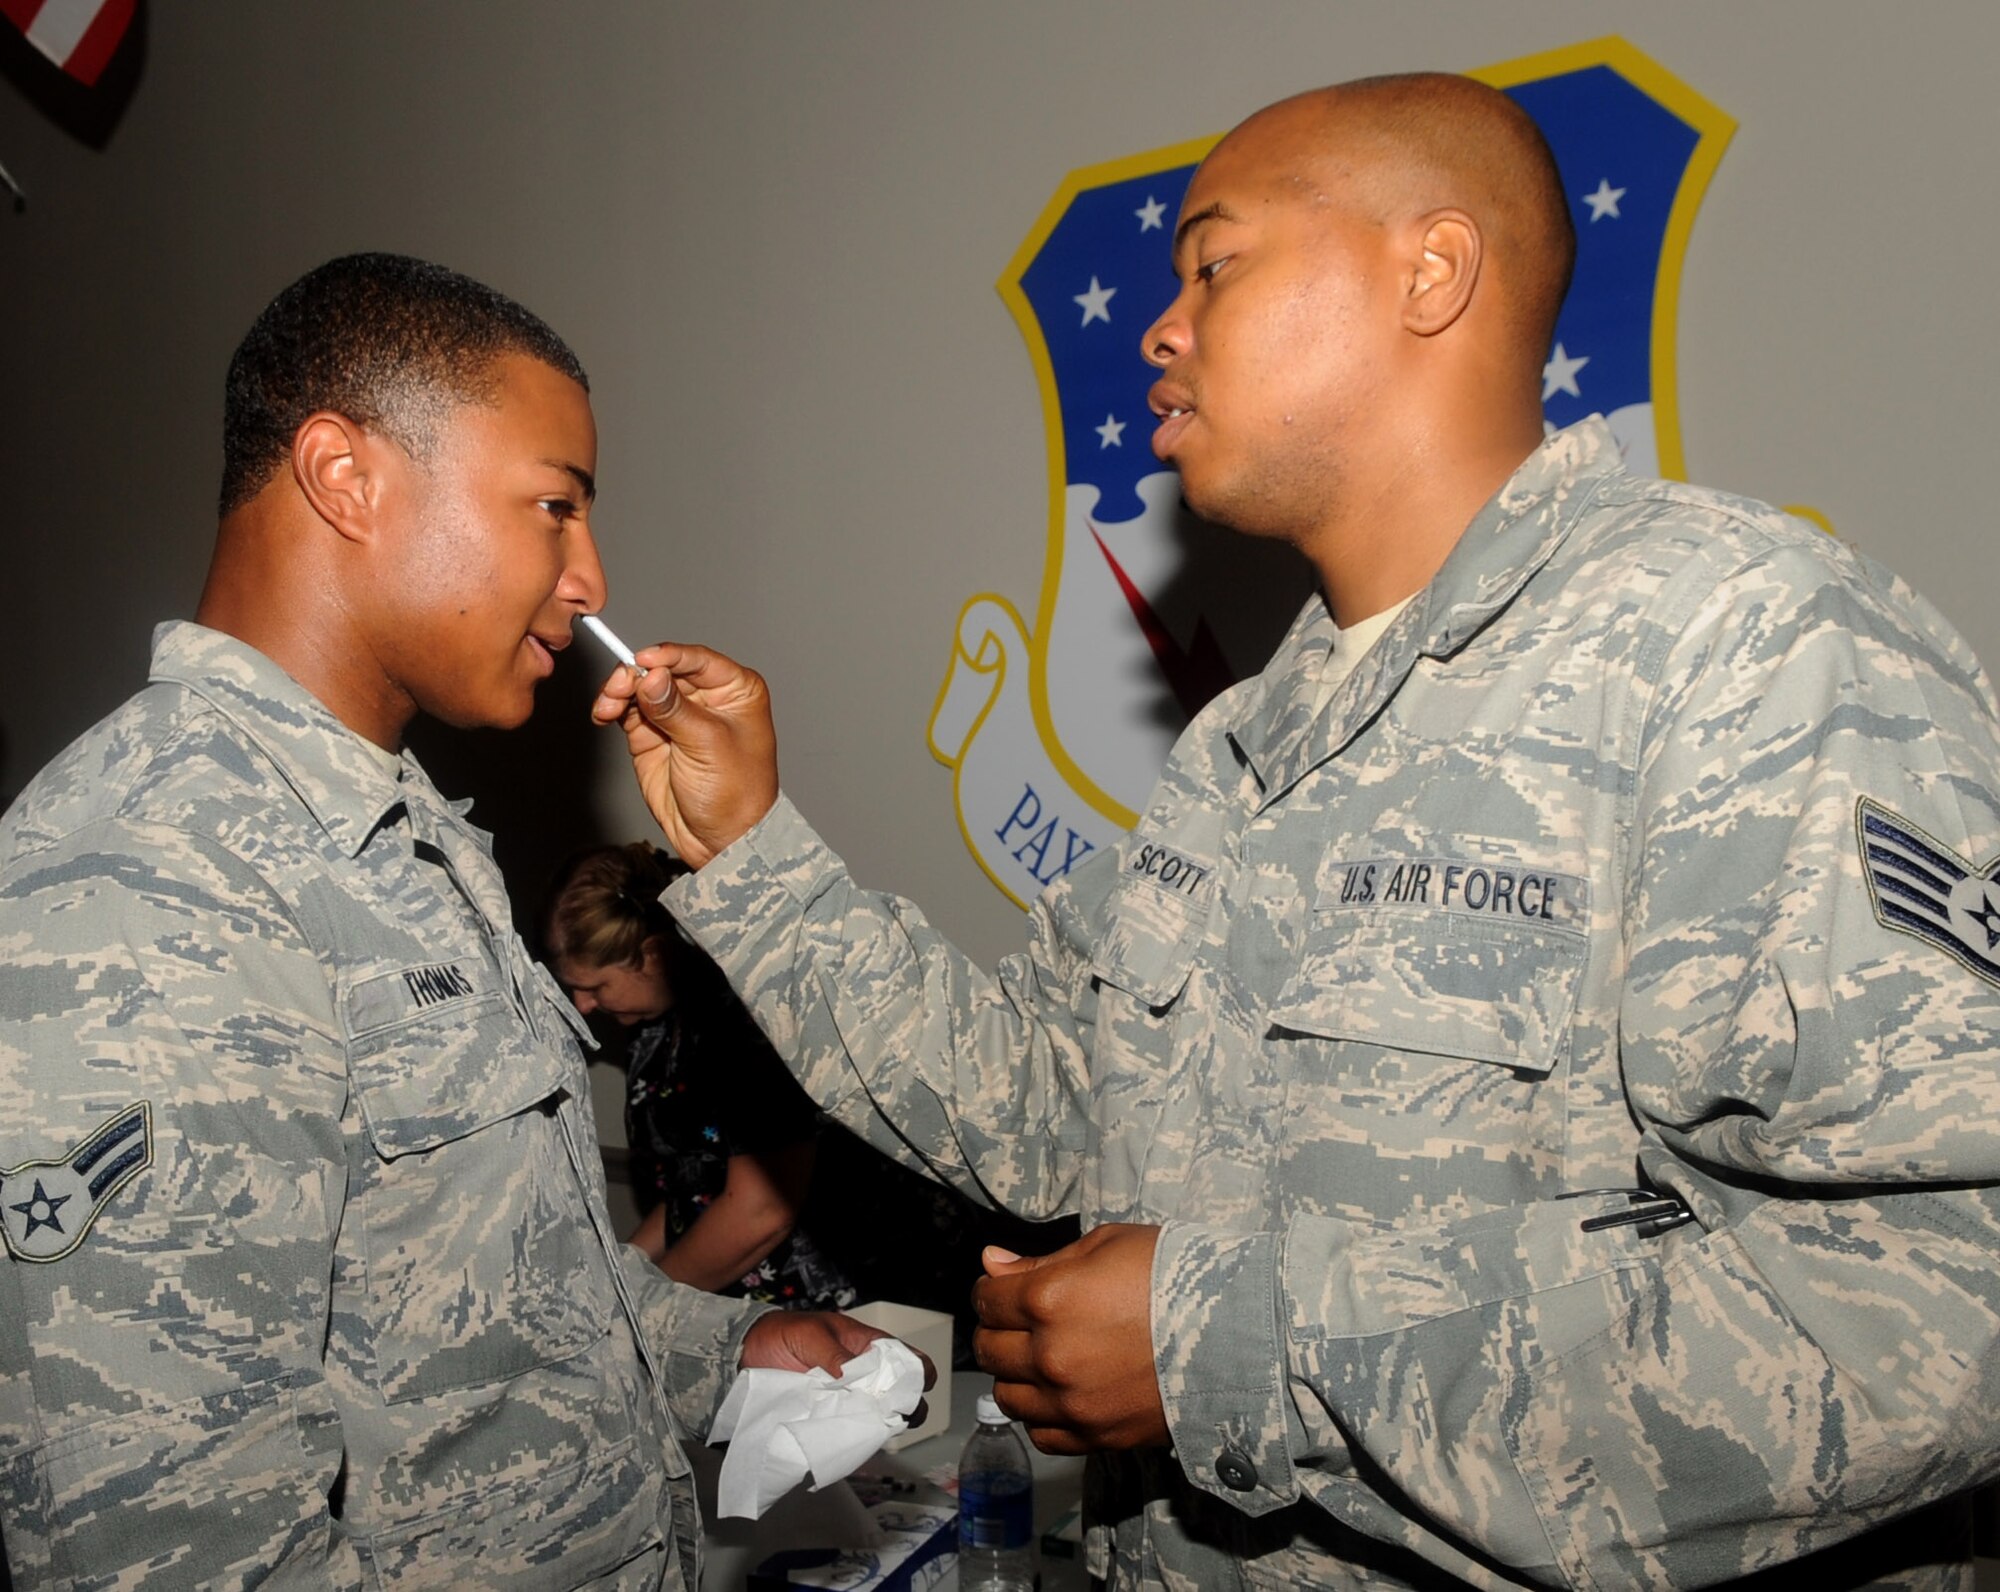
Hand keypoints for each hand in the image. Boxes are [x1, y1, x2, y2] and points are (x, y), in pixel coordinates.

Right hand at [590, 642, 779, 866]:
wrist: (721, 839)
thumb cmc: (737, 794)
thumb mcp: (708, 744)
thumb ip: (675, 708)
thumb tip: (649, 676)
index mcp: (736, 690)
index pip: (696, 659)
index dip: (667, 656)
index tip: (643, 661)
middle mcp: (706, 697)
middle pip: (662, 669)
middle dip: (635, 676)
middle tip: (617, 689)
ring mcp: (677, 714)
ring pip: (640, 687)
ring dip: (619, 691)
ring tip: (607, 706)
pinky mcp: (653, 734)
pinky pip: (627, 710)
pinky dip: (612, 708)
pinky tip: (604, 713)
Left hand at [739, 1310, 937, 1426]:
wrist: (749, 1353)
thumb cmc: (783, 1334)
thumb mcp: (810, 1335)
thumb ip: (833, 1353)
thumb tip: (853, 1374)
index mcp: (867, 1346)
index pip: (907, 1359)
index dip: (919, 1373)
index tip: (914, 1388)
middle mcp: (864, 1374)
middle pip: (899, 1394)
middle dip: (904, 1406)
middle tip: (891, 1413)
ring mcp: (848, 1398)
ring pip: (878, 1415)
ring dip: (879, 1422)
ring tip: (868, 1426)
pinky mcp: (831, 1416)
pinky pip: (852, 1428)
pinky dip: (855, 1434)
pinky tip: (851, 1436)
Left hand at [972, 1222, 1168, 1454]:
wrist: (1236, 1332)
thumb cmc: (1173, 1276)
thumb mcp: (1106, 1246)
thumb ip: (1040, 1262)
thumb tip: (991, 1263)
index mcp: (1049, 1300)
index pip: (987, 1300)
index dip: (991, 1290)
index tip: (1003, 1288)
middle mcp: (1051, 1355)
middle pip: (990, 1349)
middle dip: (997, 1330)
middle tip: (1019, 1321)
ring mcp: (1071, 1402)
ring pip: (1008, 1396)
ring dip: (1015, 1375)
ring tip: (1040, 1359)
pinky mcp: (1096, 1435)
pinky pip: (1042, 1434)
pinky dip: (1041, 1415)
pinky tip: (1059, 1394)